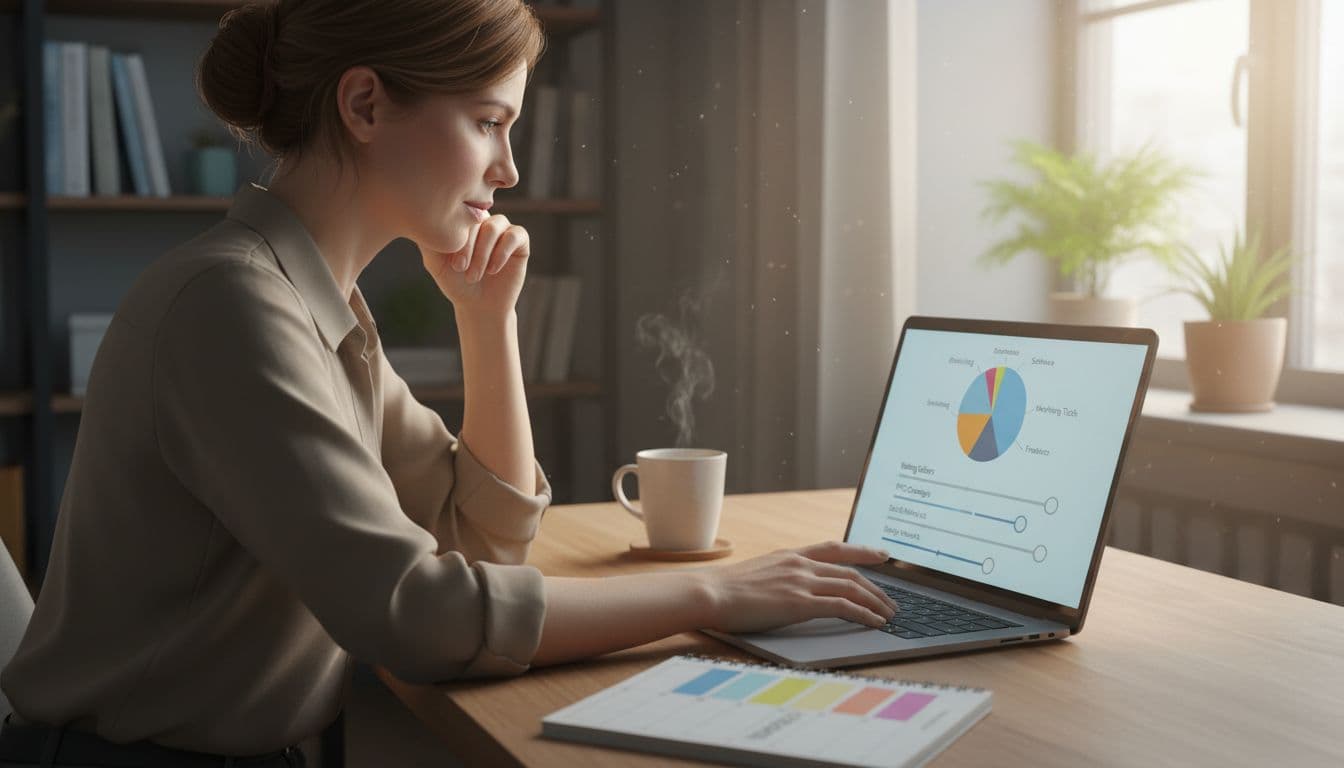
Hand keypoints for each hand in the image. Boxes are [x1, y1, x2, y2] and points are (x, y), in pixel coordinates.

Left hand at [421, 214, 529, 316]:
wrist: (479, 305)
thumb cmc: (456, 283)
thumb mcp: (436, 263)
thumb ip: (429, 242)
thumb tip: (421, 219)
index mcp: (464, 221)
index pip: (459, 215)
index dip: (457, 239)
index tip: (454, 265)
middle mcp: (484, 220)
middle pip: (477, 220)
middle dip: (468, 247)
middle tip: (461, 270)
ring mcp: (503, 229)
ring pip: (495, 226)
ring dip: (483, 253)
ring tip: (475, 275)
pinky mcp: (520, 240)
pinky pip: (515, 235)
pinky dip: (502, 252)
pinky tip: (493, 269)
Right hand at [702, 541, 898, 632]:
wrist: (710, 593)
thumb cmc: (724, 589)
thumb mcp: (757, 573)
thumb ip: (777, 575)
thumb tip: (785, 587)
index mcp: (790, 555)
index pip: (834, 548)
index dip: (861, 551)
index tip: (881, 554)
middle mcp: (800, 564)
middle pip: (850, 572)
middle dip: (875, 587)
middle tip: (890, 601)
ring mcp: (801, 581)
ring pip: (852, 588)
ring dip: (875, 603)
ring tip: (889, 615)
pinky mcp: (800, 603)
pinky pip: (843, 606)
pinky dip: (864, 614)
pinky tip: (874, 623)